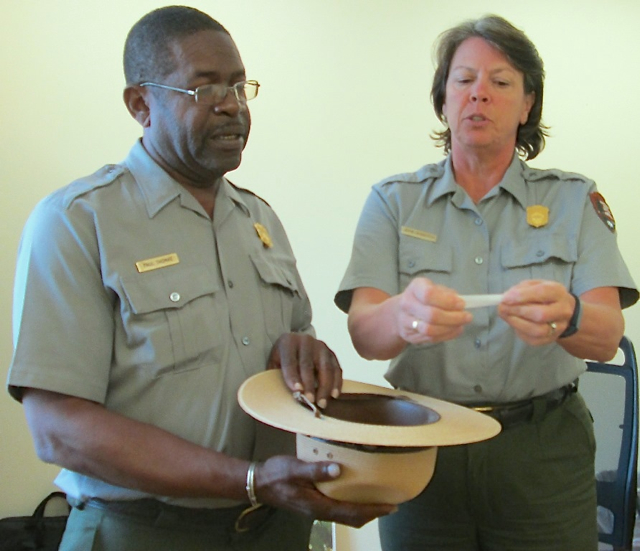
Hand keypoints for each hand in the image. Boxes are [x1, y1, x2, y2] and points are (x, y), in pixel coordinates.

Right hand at [254, 456, 395, 527]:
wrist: (258, 483)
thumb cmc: (276, 475)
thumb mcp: (295, 469)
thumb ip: (316, 470)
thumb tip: (338, 469)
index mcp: (318, 506)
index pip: (352, 513)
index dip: (373, 511)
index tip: (391, 507)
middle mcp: (319, 512)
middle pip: (352, 518)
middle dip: (372, 513)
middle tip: (390, 504)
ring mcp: (316, 509)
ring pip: (345, 515)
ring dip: (362, 509)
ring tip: (376, 498)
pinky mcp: (313, 504)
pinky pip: (337, 508)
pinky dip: (351, 504)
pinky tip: (353, 491)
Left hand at [267, 333, 341, 408]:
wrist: (295, 343)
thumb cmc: (283, 357)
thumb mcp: (275, 362)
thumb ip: (276, 375)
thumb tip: (281, 396)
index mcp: (288, 342)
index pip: (290, 361)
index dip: (293, 377)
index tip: (297, 391)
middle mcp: (305, 341)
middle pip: (308, 364)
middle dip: (309, 384)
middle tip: (310, 400)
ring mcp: (320, 346)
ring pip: (325, 367)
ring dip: (325, 387)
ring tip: (322, 403)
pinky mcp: (331, 353)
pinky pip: (336, 369)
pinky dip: (337, 383)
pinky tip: (334, 395)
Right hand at [397, 278, 471, 343]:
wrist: (401, 311)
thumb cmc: (423, 298)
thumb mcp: (434, 288)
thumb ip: (447, 294)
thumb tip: (460, 303)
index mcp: (415, 288)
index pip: (429, 294)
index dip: (448, 301)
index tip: (462, 304)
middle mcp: (407, 304)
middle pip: (431, 315)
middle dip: (453, 317)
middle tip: (467, 317)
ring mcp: (405, 321)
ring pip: (430, 330)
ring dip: (450, 328)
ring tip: (461, 324)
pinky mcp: (410, 335)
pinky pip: (431, 338)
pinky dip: (447, 335)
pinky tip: (455, 330)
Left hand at [498, 280, 574, 344]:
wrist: (560, 311)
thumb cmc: (543, 296)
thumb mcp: (533, 286)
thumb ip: (520, 290)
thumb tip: (506, 299)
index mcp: (558, 292)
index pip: (542, 293)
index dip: (521, 296)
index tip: (505, 298)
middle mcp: (563, 310)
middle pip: (540, 314)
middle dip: (517, 311)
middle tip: (502, 307)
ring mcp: (559, 327)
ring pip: (537, 330)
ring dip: (516, 323)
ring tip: (505, 315)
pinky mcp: (550, 339)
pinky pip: (532, 339)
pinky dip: (519, 331)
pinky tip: (514, 322)